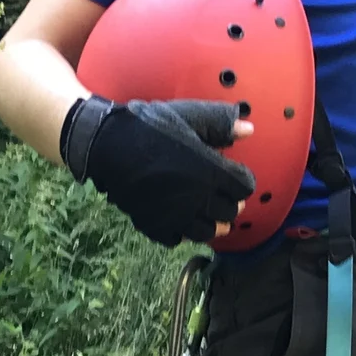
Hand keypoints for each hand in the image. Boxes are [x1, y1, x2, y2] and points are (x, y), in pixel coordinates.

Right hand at [61, 96, 254, 245]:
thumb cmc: (149, 125)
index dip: (242, 181)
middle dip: (230, 203)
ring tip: (208, 213)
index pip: (244, 187)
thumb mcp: (188, 116)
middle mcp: (198, 198)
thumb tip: (249, 130)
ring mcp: (176, 215)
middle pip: (229, 212)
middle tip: (223, 194)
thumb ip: (220, 124)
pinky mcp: (155, 225)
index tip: (234, 175)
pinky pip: (177, 239)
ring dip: (212, 223)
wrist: (106, 144)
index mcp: (211, 171)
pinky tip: (180, 219)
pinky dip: (182, 232)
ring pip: (207, 232)